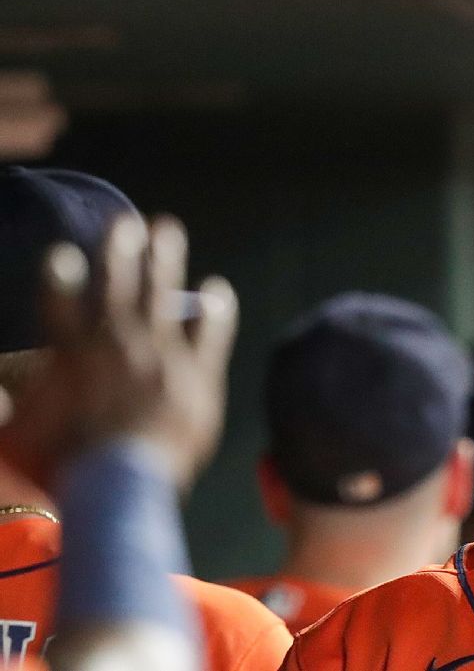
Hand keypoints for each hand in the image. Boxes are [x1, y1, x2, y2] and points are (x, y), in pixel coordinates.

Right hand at [0, 216, 237, 490]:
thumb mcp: (20, 439)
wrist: (118, 483)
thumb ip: (8, 415)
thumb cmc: (64, 467)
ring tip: (166, 230)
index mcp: (71, 355)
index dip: (61, 279)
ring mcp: (159, 357)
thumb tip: (0, 402)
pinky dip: (216, 312)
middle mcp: (115, 346)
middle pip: (117, 288)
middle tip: (127, 223)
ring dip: (163, 261)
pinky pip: (210, 334)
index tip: (63, 254)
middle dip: (121, 252)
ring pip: (161, 296)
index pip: (61, 305)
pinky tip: (219, 290)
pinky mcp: (196, 376)